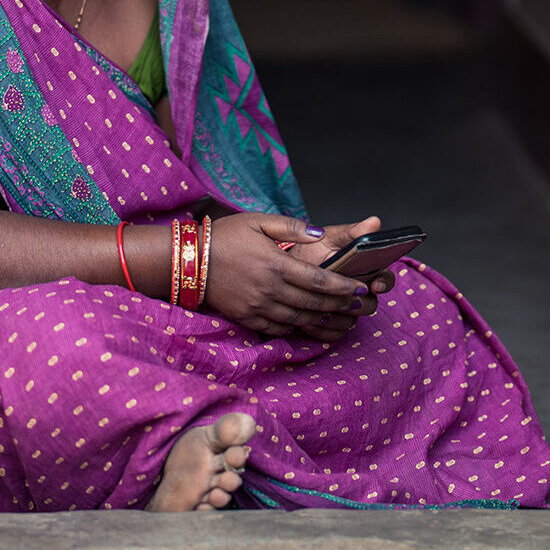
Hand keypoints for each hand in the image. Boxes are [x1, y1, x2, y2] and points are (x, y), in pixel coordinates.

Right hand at [203, 212, 375, 341]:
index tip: (361, 287)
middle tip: (359, 305)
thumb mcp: (258, 221)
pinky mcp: (247, 318)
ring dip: (323, 319)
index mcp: (276, 264)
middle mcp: (270, 289)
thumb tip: (319, 233)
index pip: (319, 280)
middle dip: (341, 305)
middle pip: (314, 303)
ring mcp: (258, 306)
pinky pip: (279, 328)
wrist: (188, 260)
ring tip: (340, 317)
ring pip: (300, 319)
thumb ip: (291, 227)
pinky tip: (308, 324)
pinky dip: (297, 328)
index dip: (343, 286)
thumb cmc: (225, 236)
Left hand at [286, 217, 397, 339]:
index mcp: (365, 272)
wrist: (286, 269)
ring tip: (319, 308)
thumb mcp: (329, 237)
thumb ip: (352, 232)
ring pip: (351, 322)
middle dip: (357, 304)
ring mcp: (345, 312)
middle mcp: (358, 294)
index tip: (375, 283)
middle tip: (343, 298)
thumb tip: (374, 222)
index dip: (384, 283)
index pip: (386, 280)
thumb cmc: (311, 250)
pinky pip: (333, 335)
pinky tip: (306, 320)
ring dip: (336, 317)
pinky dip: (321, 330)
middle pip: (370, 306)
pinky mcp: (330, 327)